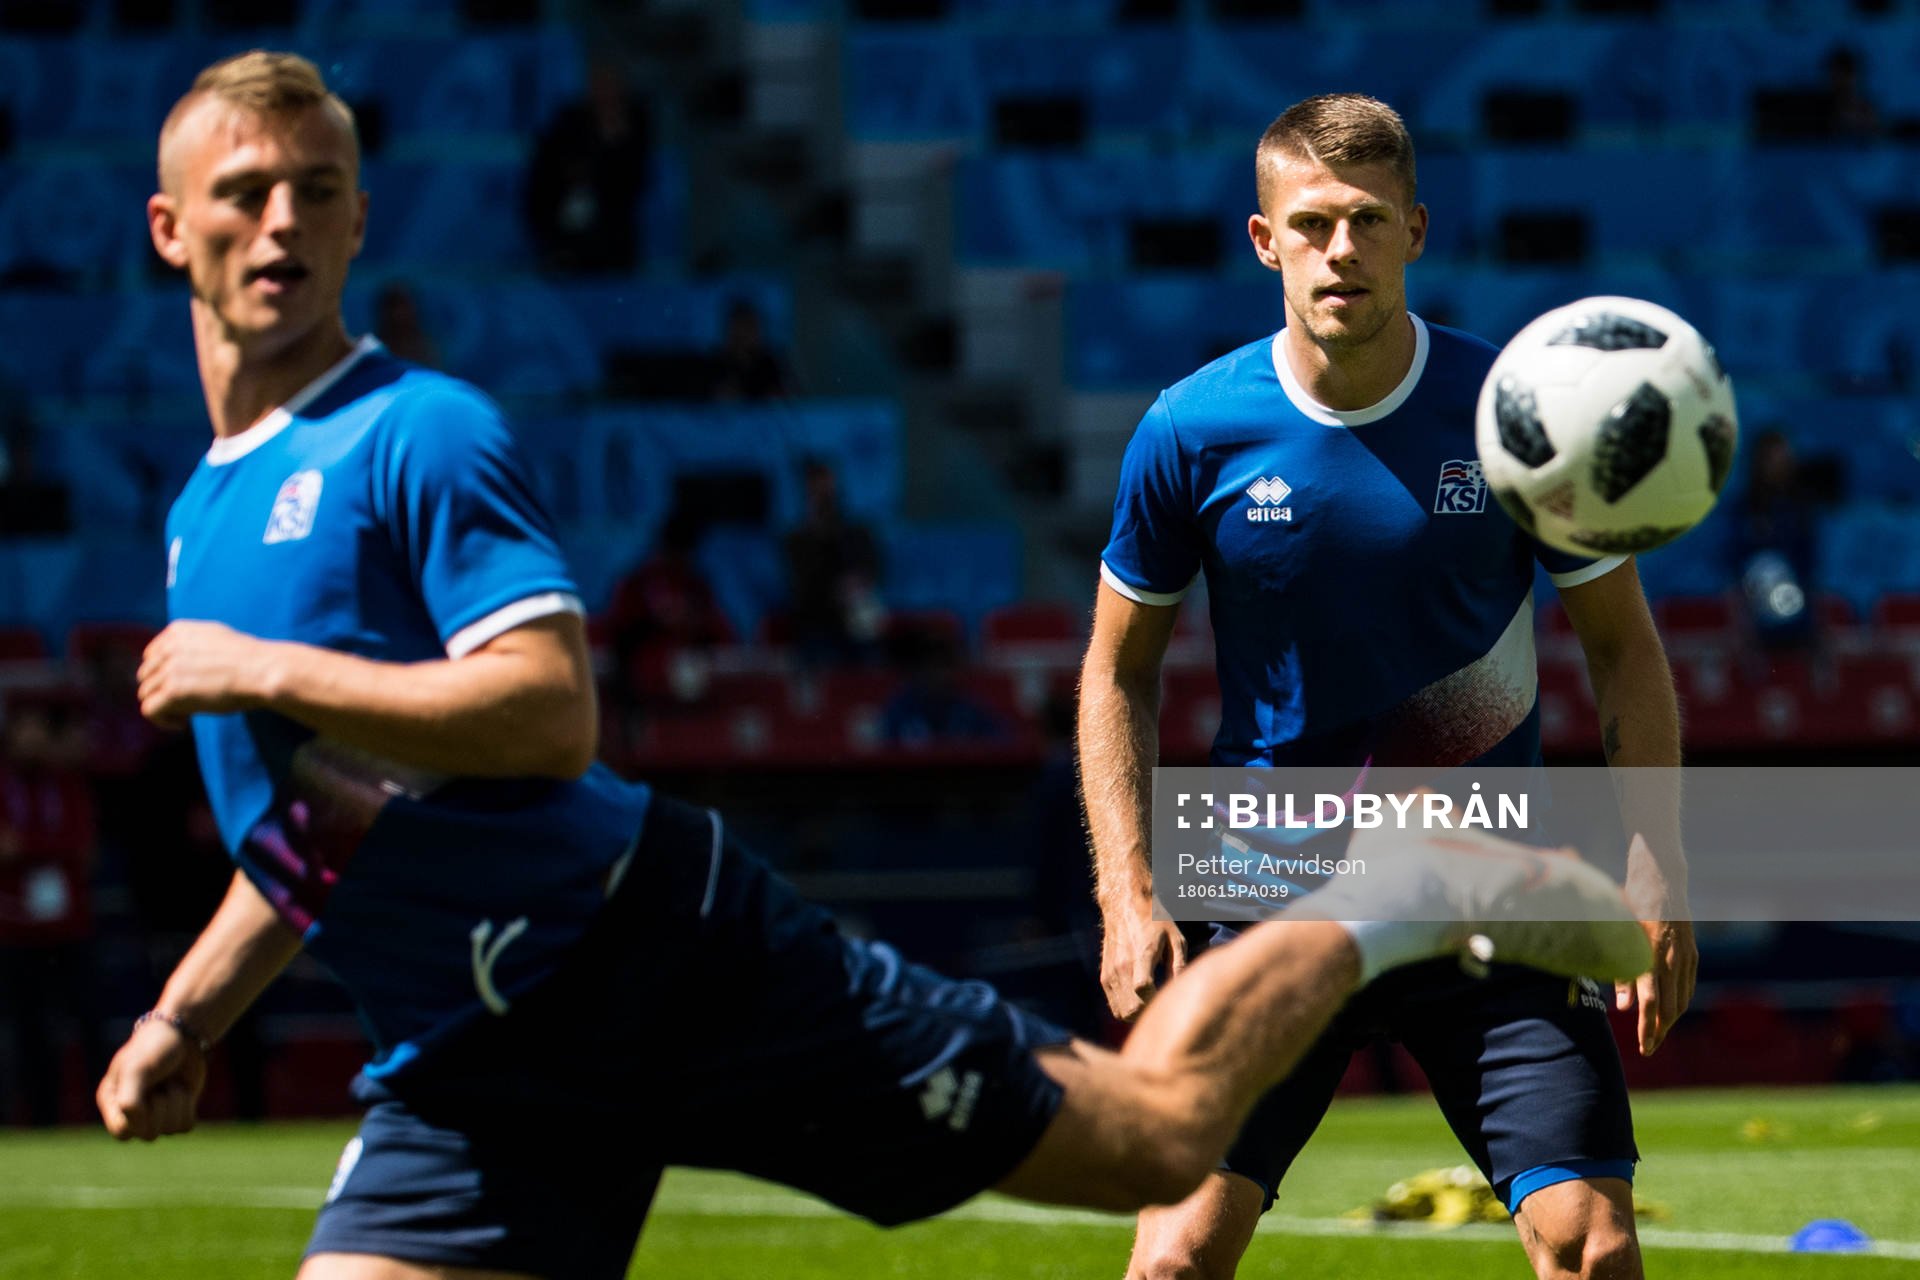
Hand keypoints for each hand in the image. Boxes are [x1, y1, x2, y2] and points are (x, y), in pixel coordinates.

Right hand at [97, 1018, 208, 1141]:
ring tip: (170, 1084)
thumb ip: (129, 1098)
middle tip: (161, 1085)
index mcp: (112, 1102)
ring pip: (169, 1130)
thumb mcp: (137, 1068)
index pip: (122, 1132)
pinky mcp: (176, 1113)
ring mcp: (154, 1115)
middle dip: (162, 1107)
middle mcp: (130, 1113)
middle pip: (149, 1134)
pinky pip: (185, 1127)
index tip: (147, 1095)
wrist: (183, 1035)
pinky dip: (188, 1107)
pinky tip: (181, 1090)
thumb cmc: (154, 1047)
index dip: (139, 1118)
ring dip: (176, 1103)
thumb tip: (134, 1124)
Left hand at [138, 621, 274, 727]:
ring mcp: (169, 670)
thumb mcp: (216, 637)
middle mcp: (168, 648)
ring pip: (146, 694)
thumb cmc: (250, 660)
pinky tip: (182, 723)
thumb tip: (180, 661)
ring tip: (186, 715)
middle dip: (162, 691)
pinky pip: (149, 710)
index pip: (151, 656)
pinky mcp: (172, 692)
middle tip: (185, 704)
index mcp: (178, 631)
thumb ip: (192, 644)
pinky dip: (162, 720)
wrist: (262, 671)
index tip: (181, 688)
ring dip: (164, 707)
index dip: (163, 675)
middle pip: (146, 676)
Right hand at [1098, 892, 1186, 1021]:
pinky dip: (1127, 1009)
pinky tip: (1141, 1000)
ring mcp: (1110, 973)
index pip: (1144, 989)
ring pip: (1121, 1013)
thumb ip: (1179, 967)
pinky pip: (1114, 1006)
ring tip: (1153, 1004)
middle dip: (1149, 1014)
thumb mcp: (1176, 939)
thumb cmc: (1155, 921)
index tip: (1169, 998)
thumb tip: (1181, 991)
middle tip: (1163, 1006)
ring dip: (1138, 1015)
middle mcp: (1122, 966)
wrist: (1124, 905)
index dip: (1157, 1000)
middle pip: (1131, 1009)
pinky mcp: (1104, 977)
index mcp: (1142, 955)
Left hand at [1615, 918, 1696, 1055]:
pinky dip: (1679, 1003)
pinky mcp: (1692, 954)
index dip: (1648, 1029)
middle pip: (1670, 1008)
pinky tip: (1670, 1012)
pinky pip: (1688, 987)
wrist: (1661, 882)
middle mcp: (1671, 960)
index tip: (1644, 1049)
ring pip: (1682, 1000)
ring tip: (1657, 1035)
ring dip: (1670, 1021)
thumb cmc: (1629, 906)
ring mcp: (1685, 957)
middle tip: (1649, 1049)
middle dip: (1660, 1033)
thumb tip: (1622, 1007)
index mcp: (1649, 957)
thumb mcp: (1617, 935)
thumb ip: (1621, 972)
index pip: (1651, 1004)